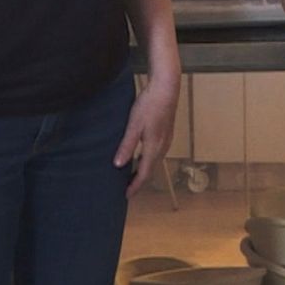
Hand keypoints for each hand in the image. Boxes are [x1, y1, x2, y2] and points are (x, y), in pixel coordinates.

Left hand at [115, 77, 178, 198]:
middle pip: (151, 170)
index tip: (126, 196)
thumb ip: (127, 146)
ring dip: (144, 170)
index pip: (144, 174)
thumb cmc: (149, 105)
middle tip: (126, 188)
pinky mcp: (166, 132)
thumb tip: (118, 165)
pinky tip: (141, 156)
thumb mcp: (134, 125)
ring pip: (155, 161)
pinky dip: (148, 160)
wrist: (167, 88)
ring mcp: (166, 139)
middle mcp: (163, 146)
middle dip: (139, 180)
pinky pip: (157, 153)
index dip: (135, 186)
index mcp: (154, 147)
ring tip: (131, 175)